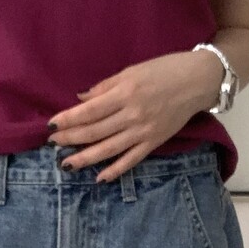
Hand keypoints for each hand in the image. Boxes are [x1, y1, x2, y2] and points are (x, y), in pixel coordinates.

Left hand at [47, 48, 225, 181]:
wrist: (198, 81)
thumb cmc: (163, 70)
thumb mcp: (132, 70)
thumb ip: (105, 87)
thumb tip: (81, 99)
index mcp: (125, 92)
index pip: (89, 111)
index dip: (68, 119)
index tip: (50, 125)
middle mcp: (132, 114)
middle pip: (94, 131)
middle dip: (70, 139)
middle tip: (52, 145)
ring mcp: (143, 131)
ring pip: (108, 149)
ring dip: (85, 158)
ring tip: (67, 164)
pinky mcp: (154, 142)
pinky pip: (131, 160)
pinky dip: (115, 170)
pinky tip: (100, 178)